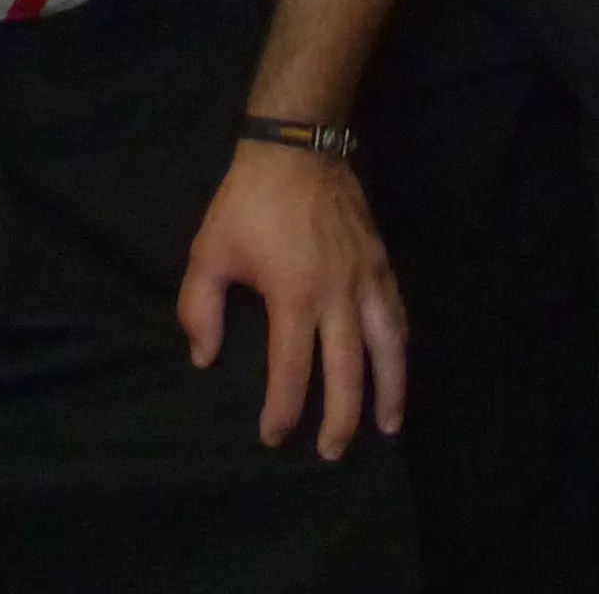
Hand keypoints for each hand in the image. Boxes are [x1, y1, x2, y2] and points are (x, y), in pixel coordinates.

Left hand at [176, 140, 406, 458]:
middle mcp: (337, 295)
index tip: (274, 437)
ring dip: (389, 390)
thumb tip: (203, 358)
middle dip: (341, 419)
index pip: (292, 371)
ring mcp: (365, 278)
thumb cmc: (249, 202)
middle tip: (333, 452)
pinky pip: (397, 313)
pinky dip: (400, 345)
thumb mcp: (209, 252)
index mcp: (294, 296)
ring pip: (387, 346)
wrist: (297, 147)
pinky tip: (397, 364)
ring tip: (388, 425)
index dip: (284, 410)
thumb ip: (198, 308)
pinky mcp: (380, 262)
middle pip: (348, 372)